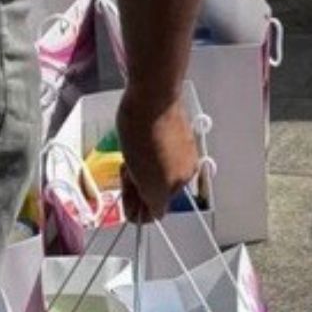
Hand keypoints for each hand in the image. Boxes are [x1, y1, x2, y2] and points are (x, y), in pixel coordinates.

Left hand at [115, 89, 199, 223]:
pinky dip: (142, 152)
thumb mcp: (147, 178)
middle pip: (157, 190)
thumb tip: (154, 215)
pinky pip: (154, 151)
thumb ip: (154, 202)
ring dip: (139, 170)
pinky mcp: (172, 129)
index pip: (158, 208)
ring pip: (155, 170)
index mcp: (183, 179)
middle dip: (138, 186)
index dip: (139, 205)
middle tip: (126, 173)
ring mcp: (180, 145)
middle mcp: (186, 164)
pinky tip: (134, 144)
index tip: (125, 196)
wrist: (151, 95)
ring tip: (129, 156)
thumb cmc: (146, 134)